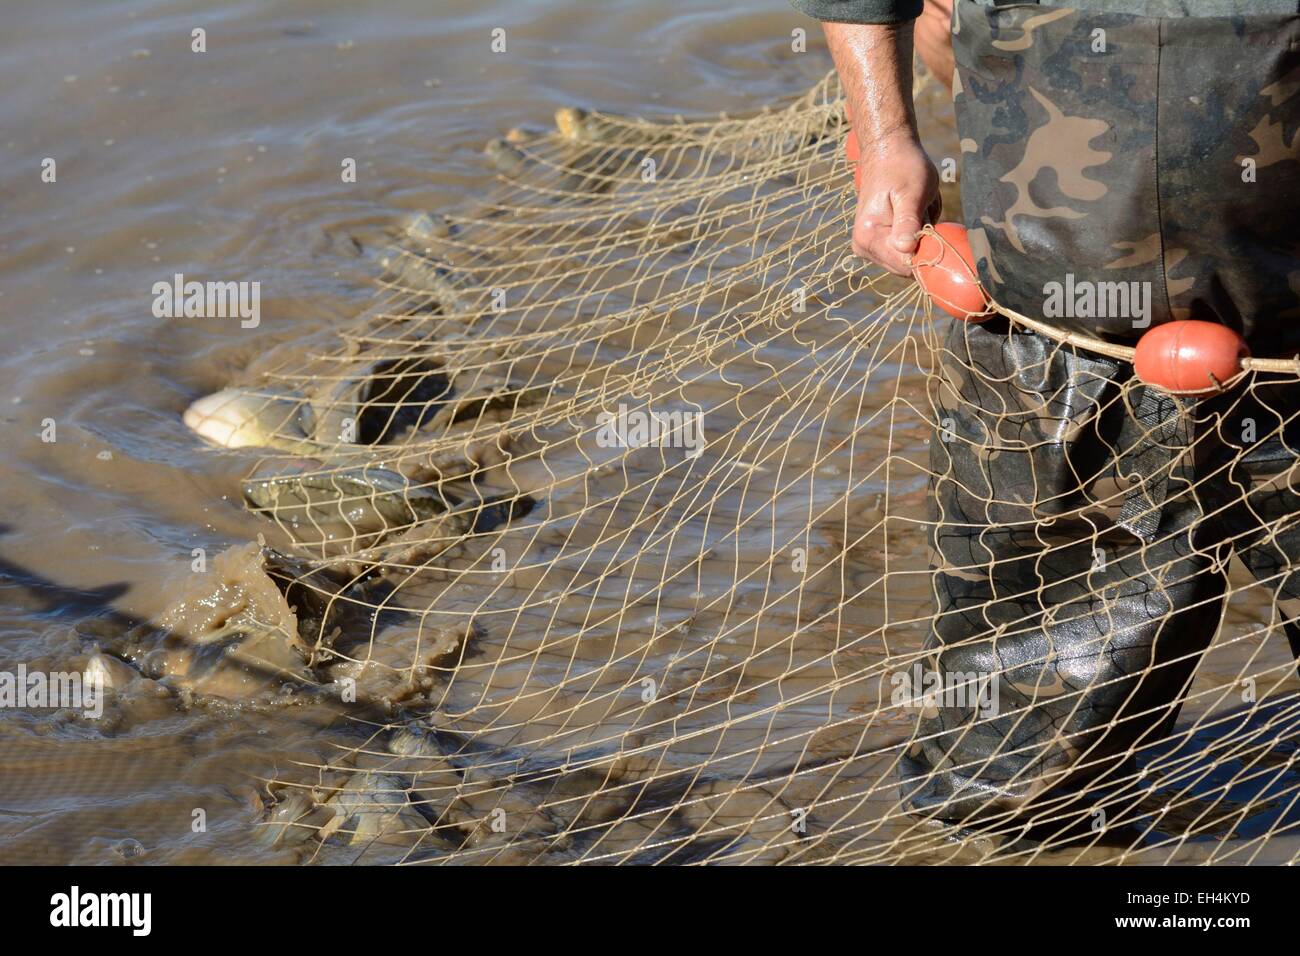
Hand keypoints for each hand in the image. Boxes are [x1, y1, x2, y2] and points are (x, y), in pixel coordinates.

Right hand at [852, 133, 941, 275]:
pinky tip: (914, 215)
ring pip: (908, 259)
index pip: (906, 266)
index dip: (927, 253)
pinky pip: (905, 251)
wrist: (887, 151)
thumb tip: (906, 250)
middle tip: (924, 212)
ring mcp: (868, 247)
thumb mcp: (912, 192)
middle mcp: (863, 247)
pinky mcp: (876, 244)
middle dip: (923, 244)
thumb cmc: (902, 167)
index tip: (935, 229)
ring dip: (921, 238)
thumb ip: (908, 222)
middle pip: (907, 266)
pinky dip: (916, 235)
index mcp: (868, 237)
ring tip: (918, 210)